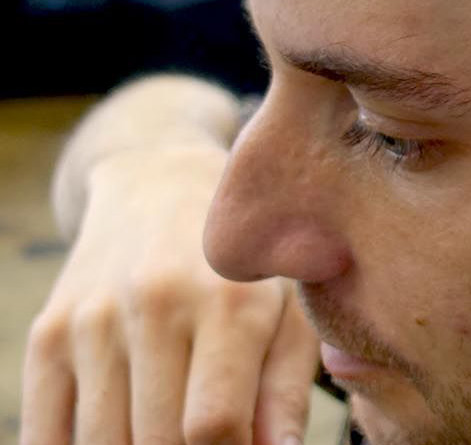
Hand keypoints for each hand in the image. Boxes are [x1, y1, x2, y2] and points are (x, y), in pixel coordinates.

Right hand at [22, 145, 319, 444]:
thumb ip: (286, 392)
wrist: (160, 185)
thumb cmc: (248, 263)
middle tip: (211, 440)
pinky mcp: (47, 336)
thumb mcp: (292, 310)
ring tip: (172, 432)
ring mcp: (92, 321)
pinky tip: (122, 435)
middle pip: (158, 442)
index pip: (212, 426)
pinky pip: (45, 437)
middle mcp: (155, 305)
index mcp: (229, 300)